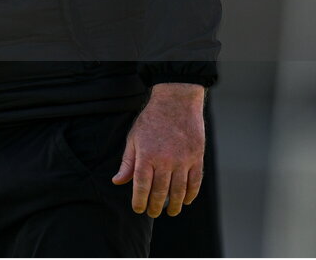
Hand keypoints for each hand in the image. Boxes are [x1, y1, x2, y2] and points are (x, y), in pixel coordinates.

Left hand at [111, 83, 205, 217]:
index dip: (139, 200)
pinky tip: (185, 201)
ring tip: (169, 212)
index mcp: (146, 155)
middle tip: (152, 213)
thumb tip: (118, 181)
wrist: (176, 102)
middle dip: (155, 206)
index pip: (141, 185)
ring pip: (178, 191)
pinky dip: (190, 194)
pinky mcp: (197, 158)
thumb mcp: (134, 138)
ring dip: (174, 205)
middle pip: (160, 191)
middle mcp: (165, 160)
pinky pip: (195, 182)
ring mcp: (183, 160)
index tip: (138, 209)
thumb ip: (128, 162)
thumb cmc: (151, 120)